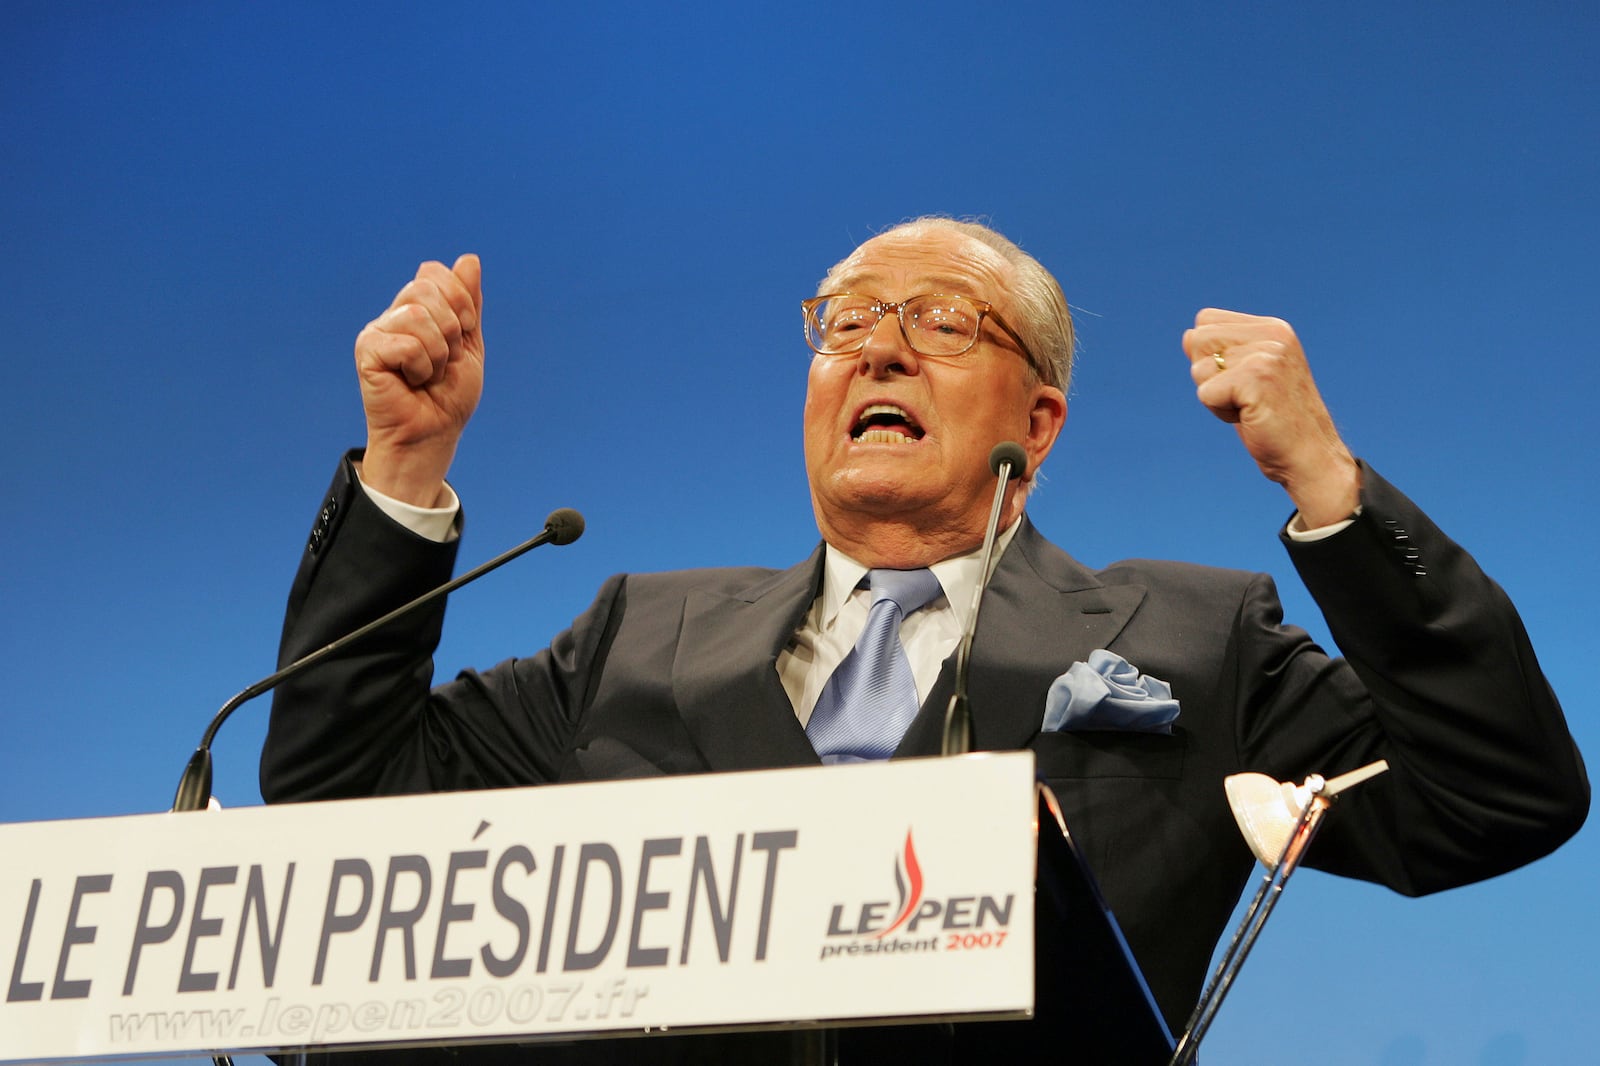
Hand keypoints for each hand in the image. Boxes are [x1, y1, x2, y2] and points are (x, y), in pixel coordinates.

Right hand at [354, 254, 483, 505]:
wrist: (435, 433)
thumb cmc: (449, 395)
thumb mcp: (469, 344)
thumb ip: (468, 303)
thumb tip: (469, 258)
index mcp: (417, 309)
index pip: (436, 274)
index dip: (460, 303)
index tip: (462, 335)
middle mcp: (393, 315)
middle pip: (426, 289)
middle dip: (450, 329)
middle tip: (443, 361)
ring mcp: (377, 331)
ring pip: (416, 316)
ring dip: (436, 353)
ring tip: (428, 374)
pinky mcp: (367, 350)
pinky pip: (405, 343)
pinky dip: (420, 366)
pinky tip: (411, 381)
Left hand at [1183, 308, 1359, 526]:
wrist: (1309, 457)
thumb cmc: (1274, 420)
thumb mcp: (1247, 377)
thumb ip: (1221, 352)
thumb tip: (1188, 336)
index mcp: (1271, 328)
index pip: (1205, 321)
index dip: (1209, 356)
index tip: (1241, 381)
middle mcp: (1272, 334)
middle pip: (1197, 340)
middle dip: (1209, 376)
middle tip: (1244, 397)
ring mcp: (1267, 354)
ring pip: (1199, 369)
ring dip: (1215, 398)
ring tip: (1250, 408)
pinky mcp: (1257, 377)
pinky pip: (1205, 393)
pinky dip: (1219, 413)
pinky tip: (1249, 418)